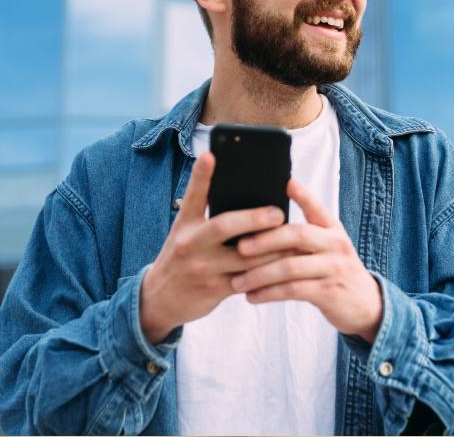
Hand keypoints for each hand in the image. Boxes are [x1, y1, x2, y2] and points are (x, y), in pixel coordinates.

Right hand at [139, 152, 288, 343]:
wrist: (158, 299)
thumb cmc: (182, 256)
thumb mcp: (185, 232)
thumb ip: (207, 215)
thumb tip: (247, 193)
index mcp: (184, 224)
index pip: (193, 195)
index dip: (201, 175)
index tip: (211, 155)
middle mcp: (190, 243)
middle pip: (223, 226)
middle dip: (254, 218)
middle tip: (278, 213)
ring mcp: (202, 268)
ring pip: (243, 256)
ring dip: (271, 247)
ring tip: (294, 237)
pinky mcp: (214, 290)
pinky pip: (247, 280)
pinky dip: (268, 272)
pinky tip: (286, 263)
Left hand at [231, 178, 382, 343]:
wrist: (366, 305)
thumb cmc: (334, 271)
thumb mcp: (329, 247)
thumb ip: (306, 235)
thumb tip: (266, 220)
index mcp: (333, 229)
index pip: (316, 207)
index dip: (302, 194)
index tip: (285, 182)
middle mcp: (336, 244)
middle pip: (297, 235)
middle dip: (265, 240)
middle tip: (240, 247)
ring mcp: (334, 268)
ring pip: (290, 267)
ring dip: (259, 274)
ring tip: (238, 281)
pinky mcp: (330, 292)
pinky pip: (293, 290)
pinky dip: (268, 293)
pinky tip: (252, 296)